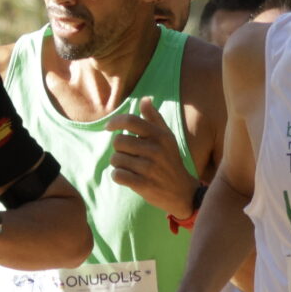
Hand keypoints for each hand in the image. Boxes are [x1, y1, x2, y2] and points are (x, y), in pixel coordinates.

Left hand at [106, 97, 196, 216]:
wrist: (182, 192)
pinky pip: (117, 175)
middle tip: (127, 154)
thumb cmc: (170, 161)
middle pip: (118, 141)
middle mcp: (155, 150)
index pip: (131, 121)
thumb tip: (144, 99)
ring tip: (130, 167)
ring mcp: (149, 168)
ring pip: (116, 159)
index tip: (108, 127)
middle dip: (118, 148)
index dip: (115, 122)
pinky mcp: (143, 184)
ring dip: (118, 164)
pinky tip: (127, 177)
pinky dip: (118, 176)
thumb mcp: (167, 138)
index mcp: (160, 136)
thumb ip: (154, 118)